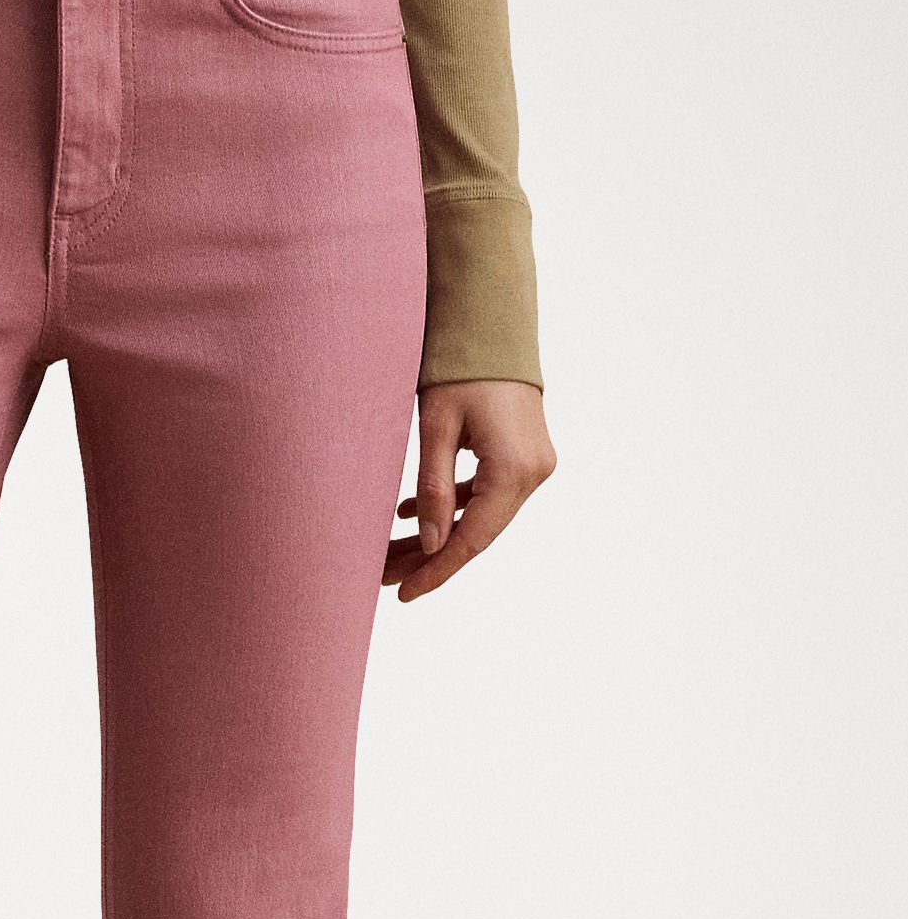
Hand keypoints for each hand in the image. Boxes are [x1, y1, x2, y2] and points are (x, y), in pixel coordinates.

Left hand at [385, 379, 555, 602]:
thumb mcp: (436, 427)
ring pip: (480, 518)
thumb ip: (432, 489)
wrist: (495, 324)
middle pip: (477, 534)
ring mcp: (534, 465)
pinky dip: (451, 507)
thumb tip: (430, 545)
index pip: (471, 539)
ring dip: (436, 535)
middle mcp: (533, 473)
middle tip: (384, 578)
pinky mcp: (526, 456)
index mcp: (514, 470)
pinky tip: (408, 514)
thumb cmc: (462, 367)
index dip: (436, 571)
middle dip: (429, 558)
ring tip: (389, 554)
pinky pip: (487, 495)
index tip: (403, 594)